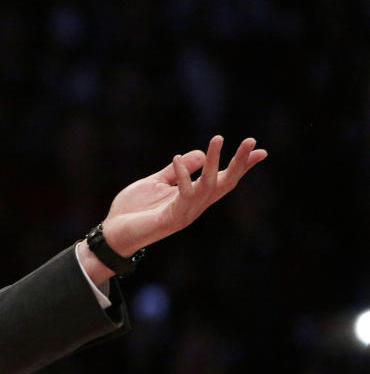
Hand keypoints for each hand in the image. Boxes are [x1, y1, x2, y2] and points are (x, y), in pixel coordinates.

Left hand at [100, 135, 266, 256]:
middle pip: (224, 183)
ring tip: (218, 139)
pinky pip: (183, 194)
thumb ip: (176, 171)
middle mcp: (195, 206)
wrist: (113, 234)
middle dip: (239, 163)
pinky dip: (182, 174)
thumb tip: (200, 154)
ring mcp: (186, 213)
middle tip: (252, 141)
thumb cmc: (133, 210)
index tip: (261, 151)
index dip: (241, 166)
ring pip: (209, 186)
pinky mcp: (172, 218)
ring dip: (214, 162)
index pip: (222, 180)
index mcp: (193, 197)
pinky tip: (177, 158)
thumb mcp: (155, 183)